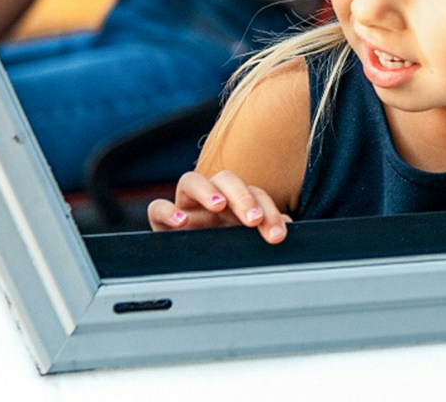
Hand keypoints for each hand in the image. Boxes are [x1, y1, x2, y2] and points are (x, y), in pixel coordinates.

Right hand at [147, 169, 291, 243]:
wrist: (191, 266)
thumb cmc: (225, 248)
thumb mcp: (248, 241)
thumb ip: (266, 230)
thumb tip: (288, 225)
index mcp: (235, 201)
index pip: (255, 193)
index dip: (269, 210)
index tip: (277, 233)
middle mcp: (211, 197)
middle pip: (226, 179)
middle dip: (242, 196)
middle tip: (253, 219)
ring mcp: (186, 206)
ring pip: (191, 180)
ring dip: (207, 191)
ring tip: (218, 206)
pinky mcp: (162, 221)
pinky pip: (158, 207)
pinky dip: (168, 211)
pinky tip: (181, 222)